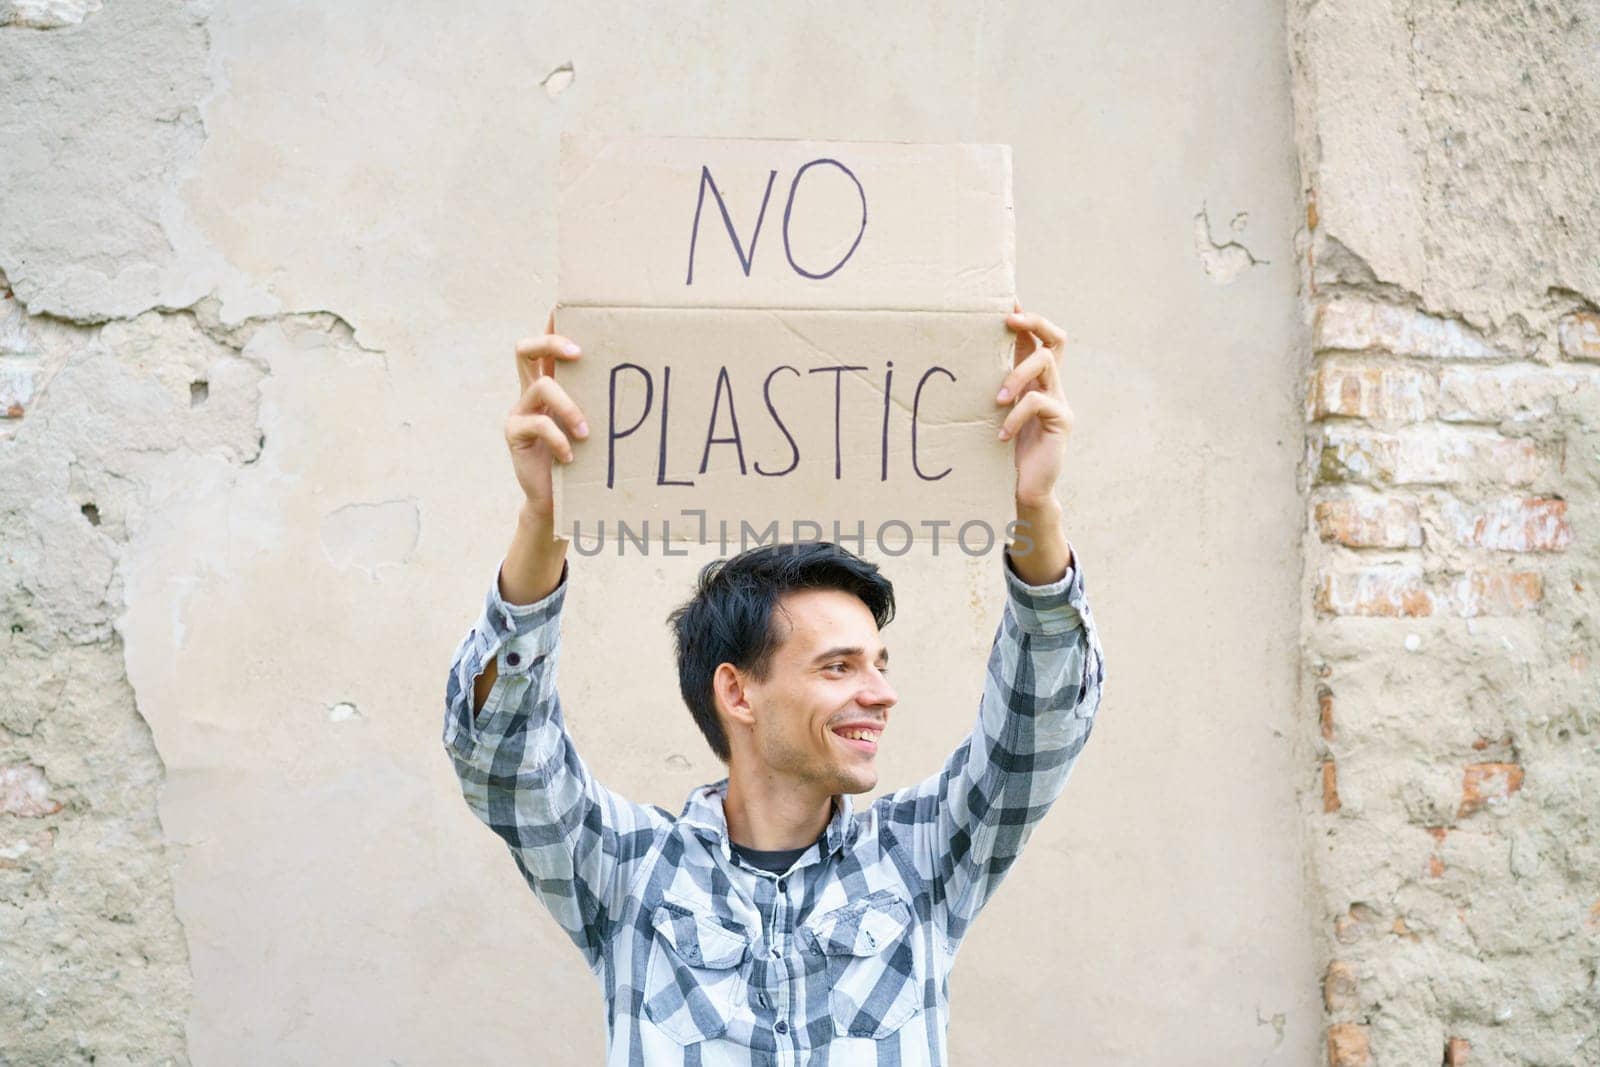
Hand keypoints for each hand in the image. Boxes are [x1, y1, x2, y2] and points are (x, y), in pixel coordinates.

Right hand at [507, 311, 588, 527]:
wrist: (557, 501)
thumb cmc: (585, 461)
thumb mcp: (597, 427)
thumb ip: (605, 404)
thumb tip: (647, 382)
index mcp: (552, 383)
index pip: (546, 344)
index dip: (554, 323)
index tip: (568, 304)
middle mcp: (531, 391)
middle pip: (526, 349)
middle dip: (551, 343)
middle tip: (578, 353)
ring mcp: (520, 411)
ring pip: (540, 387)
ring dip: (568, 407)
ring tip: (586, 431)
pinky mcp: (514, 434)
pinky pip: (535, 424)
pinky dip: (558, 439)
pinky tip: (571, 456)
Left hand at [997, 305, 1072, 508]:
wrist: (1022, 490)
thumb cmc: (999, 452)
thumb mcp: (989, 414)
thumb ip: (986, 388)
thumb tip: (955, 361)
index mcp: (1033, 380)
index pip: (1037, 338)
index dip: (1026, 317)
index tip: (1006, 300)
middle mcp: (1051, 385)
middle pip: (1055, 338)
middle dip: (1034, 321)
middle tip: (1008, 319)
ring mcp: (1059, 402)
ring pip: (1045, 363)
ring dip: (1016, 376)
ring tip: (996, 399)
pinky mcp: (1062, 422)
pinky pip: (1039, 403)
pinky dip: (1015, 415)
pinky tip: (1000, 434)